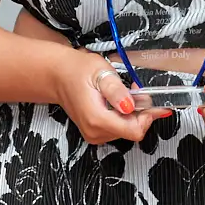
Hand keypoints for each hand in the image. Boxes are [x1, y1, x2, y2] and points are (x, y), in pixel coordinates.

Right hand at [50, 50, 172, 145]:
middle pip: (132, 131)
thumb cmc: (77, 70)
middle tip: (132, 90)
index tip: (146, 98)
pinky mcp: (95, 134)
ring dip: (131, 113)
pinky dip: (123, 116)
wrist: (58, 75)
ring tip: (121, 94)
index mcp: (97, 119)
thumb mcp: (100, 72)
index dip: (147, 115)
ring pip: (127, 130)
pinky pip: (119, 129)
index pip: (135, 131)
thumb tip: (131, 105)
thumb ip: (116, 91)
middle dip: (139, 111)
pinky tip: (116, 102)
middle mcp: (95, 132)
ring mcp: (94, 135)